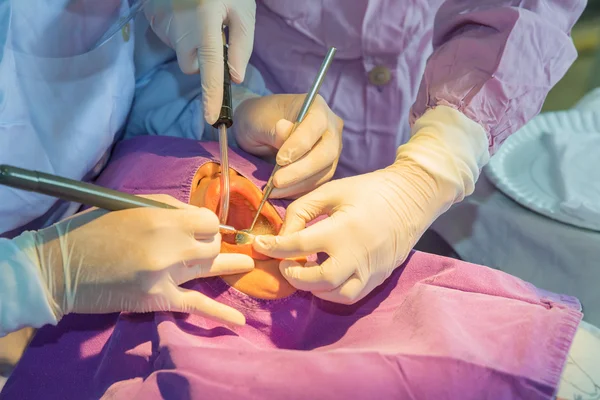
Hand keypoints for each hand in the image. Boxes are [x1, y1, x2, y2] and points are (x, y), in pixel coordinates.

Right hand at [23, 195, 253, 324]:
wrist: (58, 267)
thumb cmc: (90, 230)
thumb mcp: (130, 206)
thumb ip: (168, 209)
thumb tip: (198, 217)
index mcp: (161, 218)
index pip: (208, 220)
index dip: (207, 224)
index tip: (200, 227)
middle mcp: (169, 246)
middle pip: (212, 244)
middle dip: (210, 243)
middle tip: (201, 245)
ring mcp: (165, 275)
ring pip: (209, 267)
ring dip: (229, 264)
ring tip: (248, 264)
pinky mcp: (157, 299)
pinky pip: (195, 305)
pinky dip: (219, 314)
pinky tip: (239, 322)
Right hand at [144, 0, 255, 123]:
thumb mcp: (243, 10)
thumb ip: (242, 45)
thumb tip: (235, 77)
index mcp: (205, 27)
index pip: (209, 70)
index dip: (211, 97)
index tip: (211, 118)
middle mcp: (180, 31)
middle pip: (193, 66)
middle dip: (203, 58)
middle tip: (214, 33)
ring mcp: (162, 25)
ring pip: (182, 51)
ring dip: (192, 42)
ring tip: (200, 15)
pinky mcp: (152, 20)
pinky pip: (170, 37)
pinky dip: (179, 30)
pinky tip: (185, 12)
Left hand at [234, 94, 343, 198]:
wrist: (258, 129)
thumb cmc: (258, 119)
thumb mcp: (259, 120)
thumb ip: (273, 128)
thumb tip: (285, 130)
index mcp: (316, 106)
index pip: (316, 126)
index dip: (300, 145)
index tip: (280, 159)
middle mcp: (330, 128)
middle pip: (327, 153)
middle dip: (301, 170)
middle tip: (277, 181)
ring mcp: (331, 149)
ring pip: (324, 171)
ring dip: (299, 184)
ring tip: (274, 191)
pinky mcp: (325, 168)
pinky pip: (318, 183)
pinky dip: (300, 190)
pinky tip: (281, 193)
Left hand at [252, 106, 489, 303]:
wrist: (413, 197)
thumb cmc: (370, 190)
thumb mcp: (332, 190)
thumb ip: (302, 210)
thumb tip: (284, 234)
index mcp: (344, 229)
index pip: (300, 245)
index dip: (274, 248)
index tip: (259, 245)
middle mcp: (358, 255)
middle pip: (319, 280)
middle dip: (295, 276)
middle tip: (285, 263)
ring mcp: (372, 270)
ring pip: (336, 294)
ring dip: (313, 287)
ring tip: (304, 270)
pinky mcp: (380, 277)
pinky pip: (351, 294)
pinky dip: (332, 291)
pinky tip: (323, 276)